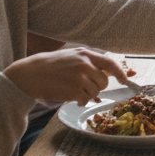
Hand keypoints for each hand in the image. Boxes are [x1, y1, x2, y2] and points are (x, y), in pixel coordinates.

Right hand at [5, 48, 125, 105]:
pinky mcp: (73, 90)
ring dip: (88, 94)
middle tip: (84, 86)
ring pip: (96, 91)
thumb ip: (89, 62)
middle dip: (97, 86)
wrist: (29, 74)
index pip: (110, 63)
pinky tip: (72, 97)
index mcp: (85, 54)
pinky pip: (85, 100)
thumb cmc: (50, 66)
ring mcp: (79, 77)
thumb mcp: (71, 56)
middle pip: (104, 81)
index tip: (125, 80)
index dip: (120, 73)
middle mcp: (85, 64)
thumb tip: (109, 72)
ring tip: (75, 90)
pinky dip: (81, 101)